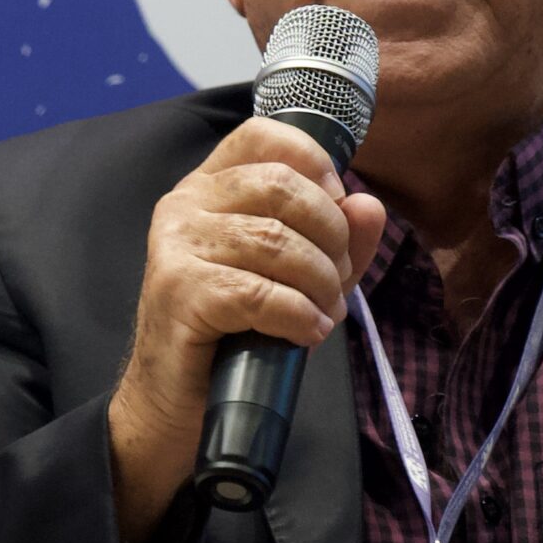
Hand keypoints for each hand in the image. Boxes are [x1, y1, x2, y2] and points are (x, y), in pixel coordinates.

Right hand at [107, 117, 387, 542]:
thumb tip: (369, 206)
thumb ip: (336, 240)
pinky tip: (306, 334)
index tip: (336, 210)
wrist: (173, 406)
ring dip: (321, 284)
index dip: (315, 164)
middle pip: (283, 187)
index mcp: (207, 186)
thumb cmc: (233, 335)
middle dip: (331, 237)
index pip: (265, 136)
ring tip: (323, 314)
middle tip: (336, 283)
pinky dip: (299, 316)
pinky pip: (261, 292)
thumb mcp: (296, 278)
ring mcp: (176, 246)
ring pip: (278, 242)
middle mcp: (184, 204)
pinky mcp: (179, 292)